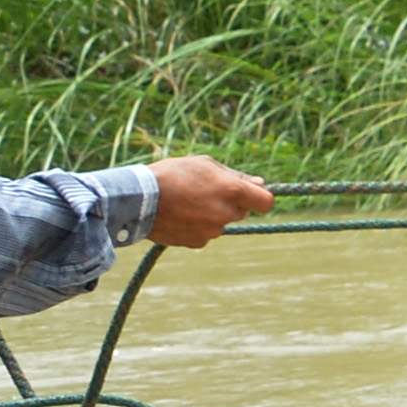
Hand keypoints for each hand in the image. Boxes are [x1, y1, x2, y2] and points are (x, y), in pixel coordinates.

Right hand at [144, 157, 276, 247]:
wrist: (139, 200)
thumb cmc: (172, 174)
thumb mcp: (204, 164)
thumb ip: (236, 176)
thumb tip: (261, 183)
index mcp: (232, 191)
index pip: (266, 202)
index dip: (260, 197)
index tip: (251, 193)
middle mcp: (225, 214)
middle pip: (241, 212)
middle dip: (230, 203)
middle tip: (205, 192)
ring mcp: (212, 231)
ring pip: (222, 222)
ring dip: (212, 214)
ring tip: (187, 202)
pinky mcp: (198, 243)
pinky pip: (205, 234)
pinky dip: (197, 226)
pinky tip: (180, 215)